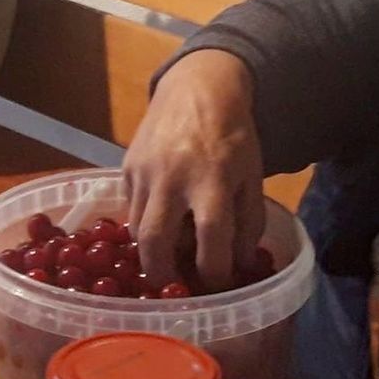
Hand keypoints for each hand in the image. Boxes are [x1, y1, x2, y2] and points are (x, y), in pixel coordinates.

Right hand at [123, 49, 264, 289]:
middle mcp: (173, 177)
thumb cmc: (232, 135)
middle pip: (157, 241)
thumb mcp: (253, 175)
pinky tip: (160, 224)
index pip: (210, 238)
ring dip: (152, 252)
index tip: (218, 286)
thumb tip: (240, 264)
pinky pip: (129, 208)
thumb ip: (249, 220)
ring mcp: (144, 171)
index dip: (214, 271)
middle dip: (163, 275)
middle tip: (173, 289)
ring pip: (137, 229)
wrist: (198, 88)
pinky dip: (143, 224)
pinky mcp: (126, 167)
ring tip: (169, 258)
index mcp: (212, 179)